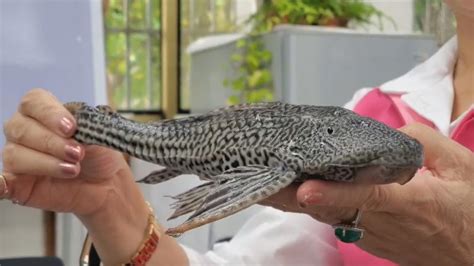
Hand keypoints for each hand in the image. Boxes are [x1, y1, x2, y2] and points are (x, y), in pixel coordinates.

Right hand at [1, 89, 152, 262]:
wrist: (106, 182)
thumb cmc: (99, 152)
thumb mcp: (98, 134)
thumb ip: (83, 127)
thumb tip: (70, 132)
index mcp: (43, 111)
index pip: (34, 102)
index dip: (50, 114)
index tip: (71, 128)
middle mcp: (24, 130)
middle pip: (21, 128)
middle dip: (52, 142)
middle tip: (78, 153)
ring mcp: (17, 156)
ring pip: (15, 155)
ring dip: (46, 163)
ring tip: (73, 170)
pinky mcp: (17, 184)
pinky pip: (1, 182)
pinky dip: (0, 183)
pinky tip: (3, 186)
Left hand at [263, 124, 473, 264]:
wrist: (473, 252)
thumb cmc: (470, 208)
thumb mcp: (461, 166)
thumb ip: (421, 143)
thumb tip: (381, 136)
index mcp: (411, 202)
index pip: (367, 196)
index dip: (334, 193)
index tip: (306, 189)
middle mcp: (385, 223)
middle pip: (332, 207)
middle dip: (294, 194)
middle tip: (262, 175)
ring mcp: (374, 236)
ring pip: (328, 216)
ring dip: (297, 200)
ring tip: (266, 177)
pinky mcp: (369, 241)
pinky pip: (336, 220)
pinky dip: (315, 205)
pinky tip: (294, 189)